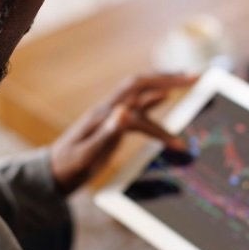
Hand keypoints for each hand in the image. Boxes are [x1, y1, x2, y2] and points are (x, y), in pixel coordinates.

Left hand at [49, 73, 197, 194]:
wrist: (53, 173)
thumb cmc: (68, 167)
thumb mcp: (86, 155)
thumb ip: (106, 132)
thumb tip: (124, 110)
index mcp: (104, 115)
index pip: (138, 107)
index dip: (161, 116)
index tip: (180, 136)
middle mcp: (109, 109)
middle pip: (141, 84)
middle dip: (168, 78)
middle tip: (196, 76)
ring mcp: (111, 114)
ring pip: (141, 92)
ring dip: (164, 84)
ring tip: (189, 79)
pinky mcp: (113, 122)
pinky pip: (137, 106)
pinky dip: (154, 99)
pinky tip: (165, 96)